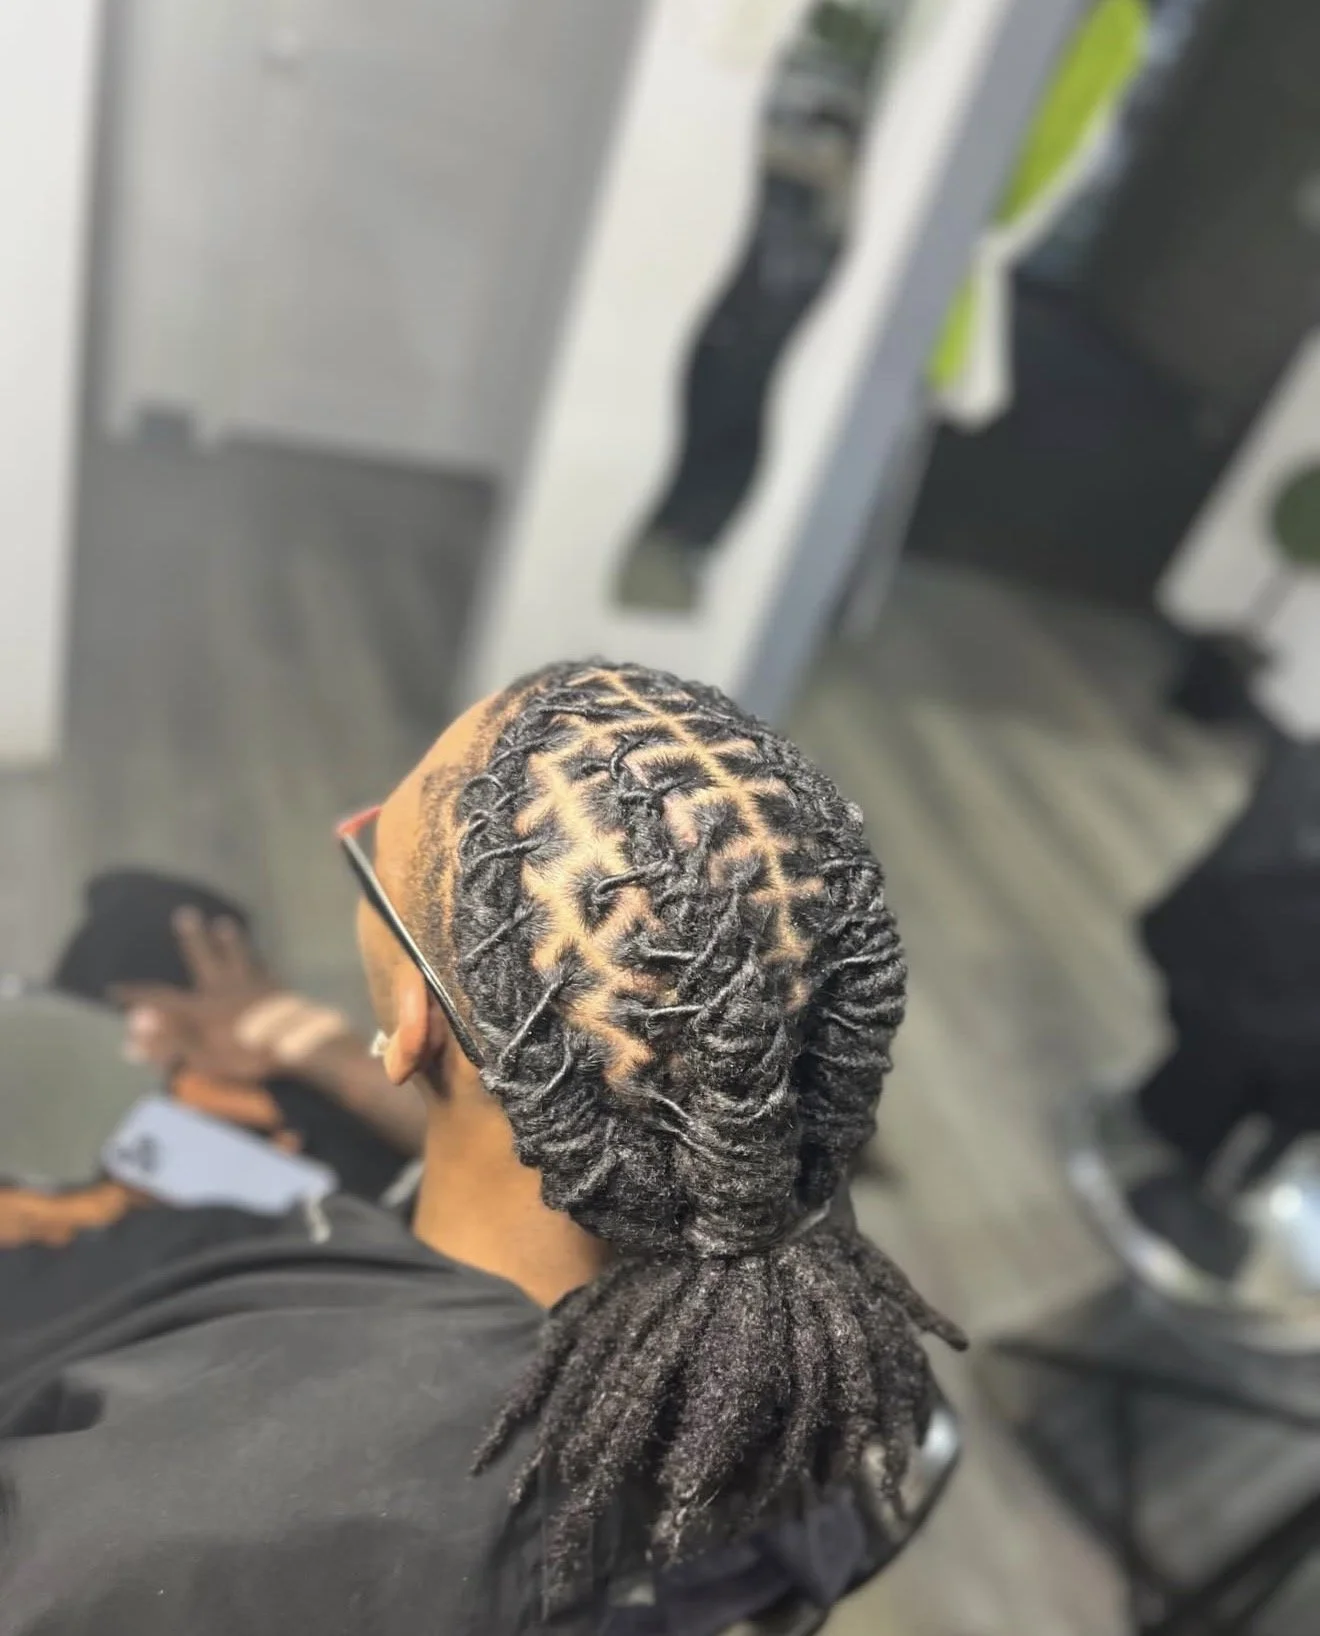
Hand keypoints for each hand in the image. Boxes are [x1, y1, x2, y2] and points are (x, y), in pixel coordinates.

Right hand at [113, 907, 282, 1081]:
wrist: (294, 1043)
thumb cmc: (245, 1054)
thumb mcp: (200, 1057)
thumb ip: (168, 1043)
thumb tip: (132, 1031)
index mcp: (201, 1007)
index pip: (160, 999)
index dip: (136, 995)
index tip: (114, 988)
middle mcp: (223, 988)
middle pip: (204, 958)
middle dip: (192, 938)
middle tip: (185, 913)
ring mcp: (251, 985)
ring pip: (237, 956)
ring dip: (229, 940)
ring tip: (224, 923)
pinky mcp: (275, 988)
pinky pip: (263, 969)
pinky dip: (258, 961)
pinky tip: (262, 957)